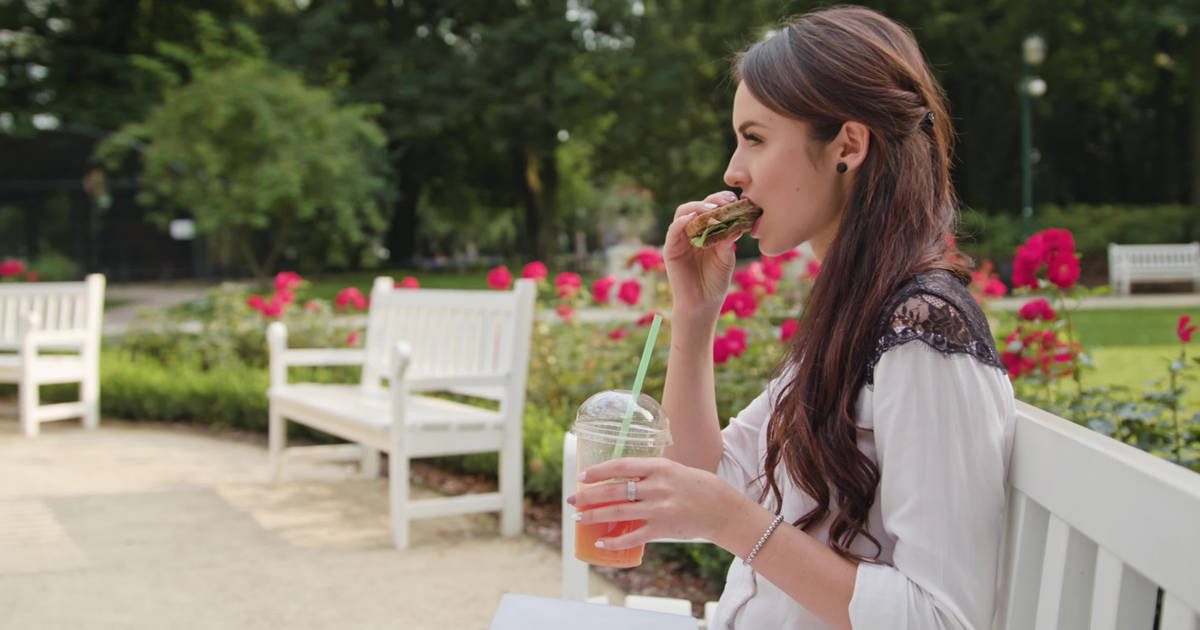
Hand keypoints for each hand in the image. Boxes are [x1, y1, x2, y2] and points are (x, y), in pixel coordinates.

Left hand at [567, 457, 749, 550]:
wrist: (721, 508)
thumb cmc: (695, 486)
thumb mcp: (672, 470)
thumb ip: (649, 472)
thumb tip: (620, 477)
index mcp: (658, 467)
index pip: (621, 466)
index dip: (598, 471)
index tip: (582, 475)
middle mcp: (657, 486)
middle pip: (614, 490)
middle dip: (588, 495)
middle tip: (572, 499)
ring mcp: (659, 508)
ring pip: (618, 512)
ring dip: (594, 516)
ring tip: (578, 519)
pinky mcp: (663, 528)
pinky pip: (633, 536)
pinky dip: (614, 540)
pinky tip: (601, 542)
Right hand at [663, 190, 743, 316]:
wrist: (703, 304)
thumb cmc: (715, 281)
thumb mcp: (726, 258)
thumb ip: (728, 241)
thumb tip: (737, 224)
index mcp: (707, 231)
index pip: (711, 208)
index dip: (721, 201)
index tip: (734, 200)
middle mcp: (692, 232)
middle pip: (697, 207)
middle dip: (712, 201)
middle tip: (725, 202)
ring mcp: (680, 239)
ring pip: (683, 214)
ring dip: (697, 208)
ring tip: (712, 211)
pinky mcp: (670, 249)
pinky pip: (673, 231)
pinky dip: (681, 222)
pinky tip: (692, 219)